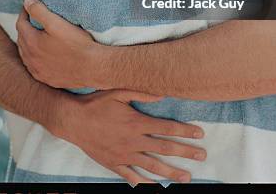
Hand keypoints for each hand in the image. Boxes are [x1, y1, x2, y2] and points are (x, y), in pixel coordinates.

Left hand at [16, 0, 99, 87]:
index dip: (24, 13)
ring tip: (36, 35)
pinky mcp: (46, 78)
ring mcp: (37, 71)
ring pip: (25, 54)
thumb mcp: (57, 23)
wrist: (92, 67)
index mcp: (31, 43)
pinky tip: (40, 55)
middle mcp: (30, 59)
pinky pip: (33, 67)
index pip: (20, 24)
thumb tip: (26, 2)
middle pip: (21, 39)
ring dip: (27, 43)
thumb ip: (39, 11)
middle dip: (25, 27)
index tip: (30, 7)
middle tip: (33, 19)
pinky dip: (33, 58)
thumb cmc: (76, 44)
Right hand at [49, 88, 206, 184]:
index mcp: (136, 123)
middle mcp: (133, 141)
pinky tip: (156, 188)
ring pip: (152, 166)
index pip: (167, 128)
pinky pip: (132, 177)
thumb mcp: (118, 91)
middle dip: (185, 152)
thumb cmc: (96, 103)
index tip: (200, 134)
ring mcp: (124, 155)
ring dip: (172, 172)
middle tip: (203, 155)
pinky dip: (144, 184)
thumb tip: (162, 94)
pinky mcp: (114, 164)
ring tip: (187, 177)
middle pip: (164, 148)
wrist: (72, 120)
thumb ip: (140, 92)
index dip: (185, 131)